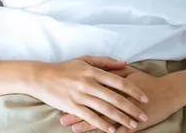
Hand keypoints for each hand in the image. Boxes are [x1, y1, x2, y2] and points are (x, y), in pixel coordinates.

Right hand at [29, 56, 149, 132]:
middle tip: (144, 116)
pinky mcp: (72, 106)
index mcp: (93, 71)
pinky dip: (102, 124)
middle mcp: (89, 83)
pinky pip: (90, 117)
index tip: (145, 98)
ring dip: (121, 118)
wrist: (41, 77)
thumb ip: (105, 61)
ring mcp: (80, 95)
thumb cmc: (64, 68)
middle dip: (132, 108)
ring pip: (105, 109)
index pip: (119, 81)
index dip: (134, 91)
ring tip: (133, 125)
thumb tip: (124, 63)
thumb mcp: (85, 59)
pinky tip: (112, 130)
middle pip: (115, 98)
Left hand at [60, 66, 182, 131]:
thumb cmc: (149, 81)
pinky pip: (119, 129)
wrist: (170, 92)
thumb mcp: (130, 72)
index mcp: (115, 83)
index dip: (78, 94)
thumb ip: (114, 71)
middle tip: (62, 118)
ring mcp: (126, 110)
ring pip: (103, 118)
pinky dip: (107, 132)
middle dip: (77, 112)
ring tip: (73, 128)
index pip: (92, 89)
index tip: (63, 98)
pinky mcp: (134, 121)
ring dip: (87, 125)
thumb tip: (99, 69)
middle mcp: (118, 96)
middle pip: (94, 105)